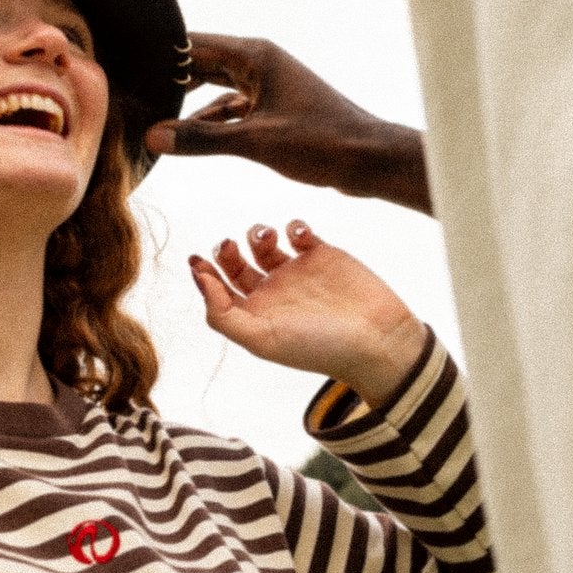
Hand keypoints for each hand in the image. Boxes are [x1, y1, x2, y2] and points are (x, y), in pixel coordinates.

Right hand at [145, 33, 432, 214]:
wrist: (369, 160)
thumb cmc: (322, 142)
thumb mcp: (256, 142)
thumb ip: (202, 139)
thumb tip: (153, 137)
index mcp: (256, 56)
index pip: (194, 45)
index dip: (161, 53)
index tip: (127, 59)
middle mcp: (260, 63)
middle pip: (201, 64)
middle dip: (170, 78)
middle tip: (131, 89)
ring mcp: (267, 85)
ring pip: (215, 88)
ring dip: (189, 103)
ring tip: (151, 114)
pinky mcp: (273, 108)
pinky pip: (231, 108)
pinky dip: (210, 120)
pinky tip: (186, 135)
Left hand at [189, 220, 428, 409]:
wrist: (376, 339)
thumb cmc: (319, 347)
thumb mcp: (262, 340)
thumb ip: (224, 316)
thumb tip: (202, 281)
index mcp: (257, 315)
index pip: (220, 291)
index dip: (205, 275)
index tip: (197, 260)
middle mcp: (274, 293)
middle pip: (236, 264)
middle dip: (226, 250)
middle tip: (229, 245)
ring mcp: (298, 272)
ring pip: (263, 244)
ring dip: (256, 234)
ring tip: (264, 239)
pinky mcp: (323, 254)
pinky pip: (298, 232)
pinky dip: (292, 226)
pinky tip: (298, 237)